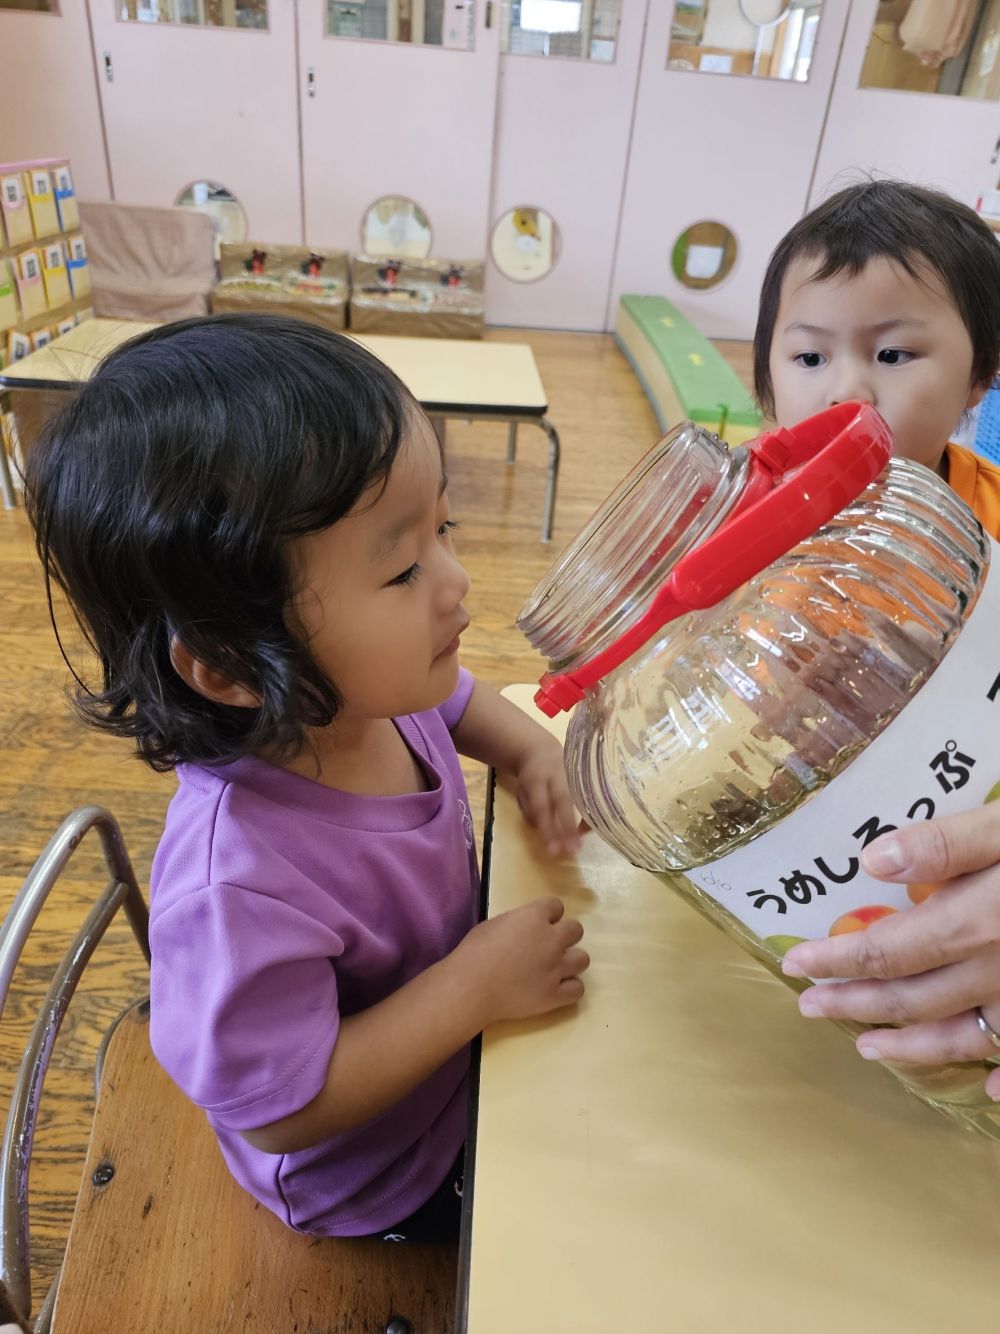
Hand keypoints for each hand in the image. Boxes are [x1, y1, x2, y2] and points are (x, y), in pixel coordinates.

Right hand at [457, 896, 588, 1024]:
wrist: (471, 987)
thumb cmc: (474, 952)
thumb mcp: (495, 924)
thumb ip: (517, 923)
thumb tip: (526, 930)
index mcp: (534, 917)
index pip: (556, 905)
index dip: (548, 914)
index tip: (539, 923)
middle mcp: (552, 940)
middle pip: (576, 930)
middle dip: (564, 935)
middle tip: (548, 945)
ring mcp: (556, 969)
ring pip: (583, 959)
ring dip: (570, 961)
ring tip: (555, 968)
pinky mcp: (555, 995)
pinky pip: (578, 989)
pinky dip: (568, 988)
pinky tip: (555, 988)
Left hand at [512, 733, 585, 855]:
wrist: (542, 750)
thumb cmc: (532, 778)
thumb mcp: (522, 791)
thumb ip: (530, 811)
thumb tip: (547, 833)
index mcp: (537, 777)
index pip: (542, 805)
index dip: (547, 828)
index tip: (553, 850)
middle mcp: (557, 773)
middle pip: (564, 800)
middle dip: (568, 826)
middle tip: (572, 850)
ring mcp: (574, 771)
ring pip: (583, 797)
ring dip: (584, 823)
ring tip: (582, 843)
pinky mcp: (586, 772)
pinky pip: (593, 795)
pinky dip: (592, 814)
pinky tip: (586, 830)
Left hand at [781, 801, 999, 1097]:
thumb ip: (946, 843)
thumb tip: (872, 862)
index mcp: (978, 924)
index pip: (886, 952)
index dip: (836, 962)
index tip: (795, 966)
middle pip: (913, 1000)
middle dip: (854, 1006)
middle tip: (809, 1009)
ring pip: (964, 1038)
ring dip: (912, 1047)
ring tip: (867, 1048)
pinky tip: (994, 1089)